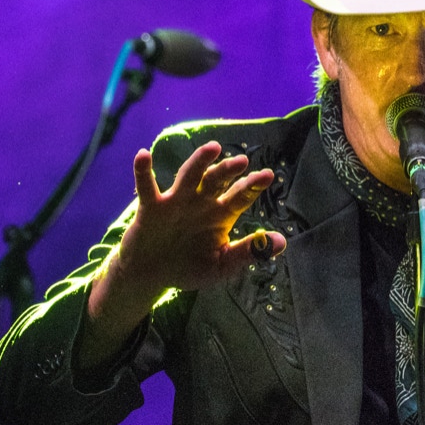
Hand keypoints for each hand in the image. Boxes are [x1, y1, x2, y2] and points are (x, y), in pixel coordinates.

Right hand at [119, 140, 286, 294]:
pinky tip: (143, 155)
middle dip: (229, 170)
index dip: (254, 185)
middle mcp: (201, 202)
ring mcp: (176, 202)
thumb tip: (282, 242)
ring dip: (199, 162)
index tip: (268, 175)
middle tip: (242, 160)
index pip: (241, 196)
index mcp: (221, 214)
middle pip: (217, 180)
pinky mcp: (151, 208)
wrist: (150, 276)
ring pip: (189, 177)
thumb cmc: (189, 267)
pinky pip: (147, 187)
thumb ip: (248, 253)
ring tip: (212, 148)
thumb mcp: (222, 265)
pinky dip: (143, 172)